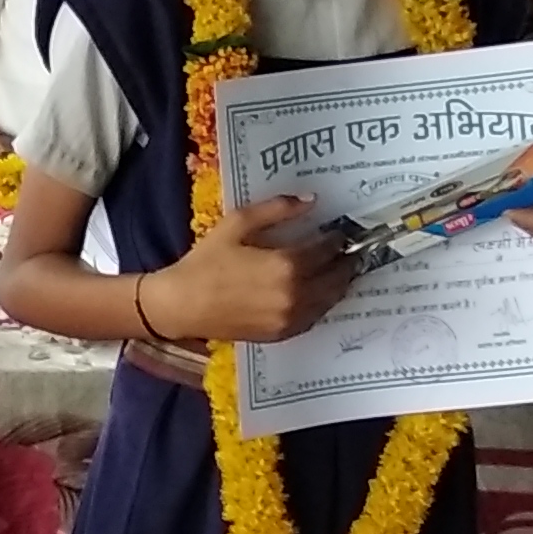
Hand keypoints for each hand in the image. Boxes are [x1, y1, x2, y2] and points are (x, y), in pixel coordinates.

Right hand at [148, 195, 354, 342]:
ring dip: (339, 283)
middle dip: (347, 262)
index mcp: (287, 265)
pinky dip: (323, 303)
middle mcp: (295, 295)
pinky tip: (319, 291)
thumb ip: (277, 209)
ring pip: (330, 300)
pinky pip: (315, 317)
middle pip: (337, 277)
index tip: (342, 232)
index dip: (339, 239)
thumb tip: (311, 200)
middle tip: (350, 251)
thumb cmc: (206, 262)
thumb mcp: (237, 224)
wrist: (182, 305)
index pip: (328, 250)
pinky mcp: (282, 334)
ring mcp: (290, 318)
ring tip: (339, 269)